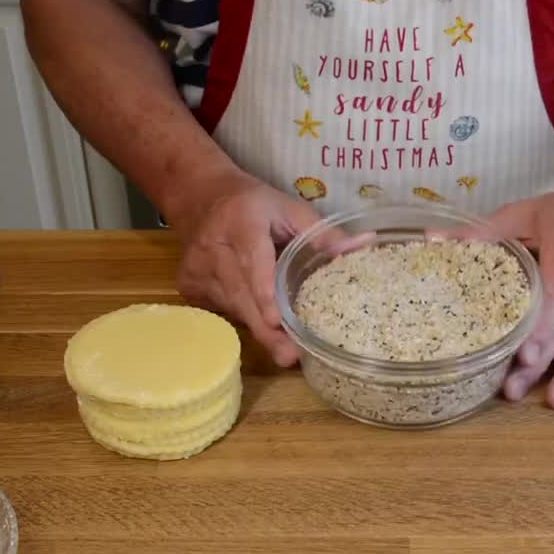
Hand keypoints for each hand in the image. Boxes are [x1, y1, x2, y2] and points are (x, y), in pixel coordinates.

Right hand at [172, 173, 320, 366]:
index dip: (263, 290)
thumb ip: (322, 231)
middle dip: (267, 330)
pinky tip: (261, 320)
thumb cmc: (254, 205)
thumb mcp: (288, 208)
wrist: (198, 197)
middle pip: (242, 295)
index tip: (274, 319)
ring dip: (260, 328)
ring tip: (285, 349)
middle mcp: (213, 247)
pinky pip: (224, 311)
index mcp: (242, 222)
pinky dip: (246, 318)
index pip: (253, 260)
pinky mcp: (190, 287)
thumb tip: (363, 245)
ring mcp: (197, 270)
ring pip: (234, 308)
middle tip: (290, 356)